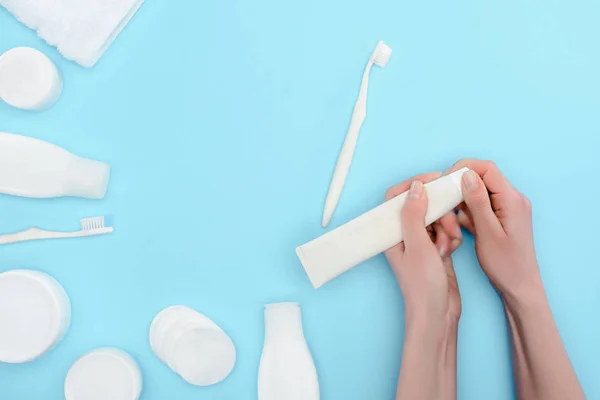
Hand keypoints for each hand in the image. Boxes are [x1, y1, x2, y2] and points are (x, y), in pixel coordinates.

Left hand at [384, 172, 462, 324]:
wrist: (438, 314)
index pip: (397, 197)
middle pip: (422, 205)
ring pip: (437, 217)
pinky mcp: (434, 247)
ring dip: (447, 227)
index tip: (435, 180)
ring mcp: (420, 240)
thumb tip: (415, 187)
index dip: (414, 185)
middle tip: (446, 227)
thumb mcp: (418, 245)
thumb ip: (414, 214)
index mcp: (391, 231)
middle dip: (438, 213)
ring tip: (446, 247)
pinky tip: (451, 252)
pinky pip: (445, 230)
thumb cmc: (422, 285)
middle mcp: (403, 234)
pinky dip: (451, 237)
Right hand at [447, 159, 541, 302]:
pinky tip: (458, 222)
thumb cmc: (505, 264)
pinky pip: (482, 205)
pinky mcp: (502, 217)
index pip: (487, 169)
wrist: (520, 287)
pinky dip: (468, 210)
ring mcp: (508, 208)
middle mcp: (513, 199)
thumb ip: (477, 202)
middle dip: (460, 183)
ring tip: (448, 212)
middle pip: (483, 177)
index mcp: (512, 199)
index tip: (443, 180)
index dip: (463, 168)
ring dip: (462, 198)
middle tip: (442, 197)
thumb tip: (466, 174)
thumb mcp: (487, 232)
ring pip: (480, 191)